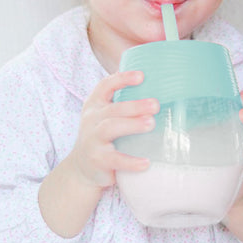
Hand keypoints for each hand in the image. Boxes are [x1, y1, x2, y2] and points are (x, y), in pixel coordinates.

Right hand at [67, 70, 159, 188]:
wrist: (82, 167)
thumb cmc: (103, 134)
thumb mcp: (106, 115)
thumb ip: (124, 102)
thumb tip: (160, 87)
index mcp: (95, 104)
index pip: (105, 86)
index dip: (122, 78)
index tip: (141, 76)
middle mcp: (91, 119)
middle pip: (113, 109)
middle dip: (135, 106)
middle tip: (156, 105)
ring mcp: (92, 140)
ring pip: (110, 128)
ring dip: (132, 125)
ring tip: (151, 123)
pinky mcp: (97, 160)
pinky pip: (114, 159)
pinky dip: (130, 161)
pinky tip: (146, 162)